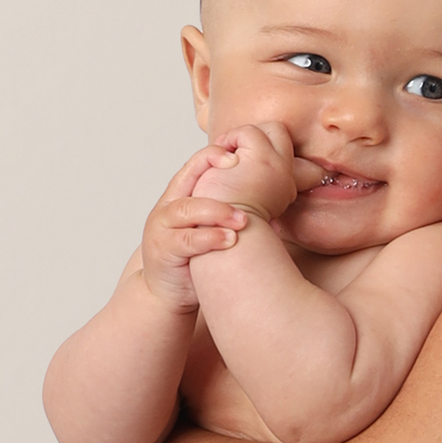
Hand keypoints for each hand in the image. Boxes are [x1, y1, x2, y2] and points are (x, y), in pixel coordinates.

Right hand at [140, 147, 249, 313]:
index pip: (197, 163)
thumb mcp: (212, 222)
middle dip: (213, 167)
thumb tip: (279, 190)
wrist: (168, 290)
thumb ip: (230, 204)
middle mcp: (170, 205)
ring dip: (217, 211)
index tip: (242, 152)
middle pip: (188, 176)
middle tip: (241, 165)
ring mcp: (163, 227)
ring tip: (243, 219)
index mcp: (183, 194)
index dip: (216, 153)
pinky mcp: (164, 249)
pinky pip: (186, 240)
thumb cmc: (196, 253)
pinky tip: (230, 240)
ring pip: (187, 209)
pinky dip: (209, 238)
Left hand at [191, 123, 321, 223]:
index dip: (260, 149)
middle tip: (234, 155)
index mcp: (284, 188)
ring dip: (240, 138)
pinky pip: (247, 132)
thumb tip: (237, 170)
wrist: (229, 242)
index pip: (280, 152)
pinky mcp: (261, 158)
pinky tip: (220, 163)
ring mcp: (276, 164)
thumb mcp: (246, 205)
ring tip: (225, 162)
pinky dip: (230, 140)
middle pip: (280, 134)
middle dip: (255, 136)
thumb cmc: (230, 230)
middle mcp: (286, 175)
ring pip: (266, 128)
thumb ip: (250, 186)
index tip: (238, 164)